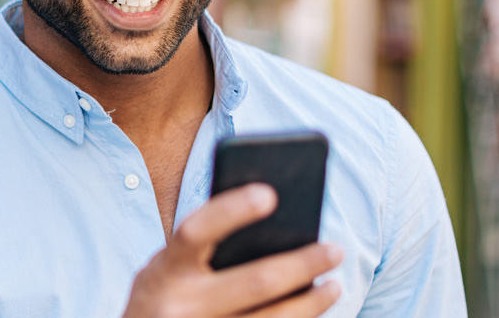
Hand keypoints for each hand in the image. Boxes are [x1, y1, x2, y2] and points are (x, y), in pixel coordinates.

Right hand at [120, 184, 343, 317]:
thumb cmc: (163, 296)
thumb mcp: (167, 269)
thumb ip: (202, 249)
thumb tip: (273, 224)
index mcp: (165, 272)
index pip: (195, 231)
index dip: (230, 210)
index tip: (270, 193)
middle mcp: (181, 307)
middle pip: (255, 282)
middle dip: (303, 263)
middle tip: (334, 249)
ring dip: (312, 302)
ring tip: (334, 285)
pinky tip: (312, 312)